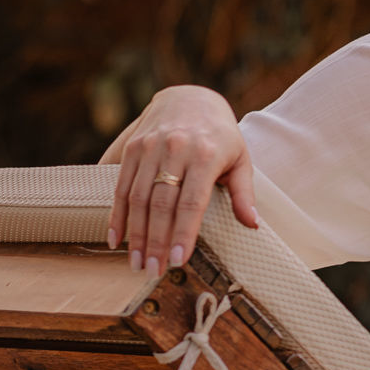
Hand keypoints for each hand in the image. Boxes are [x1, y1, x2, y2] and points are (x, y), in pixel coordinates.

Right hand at [101, 85, 258, 275]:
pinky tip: (116, 238)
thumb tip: (253, 224)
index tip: (177, 260)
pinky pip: (120, 185)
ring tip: (135, 262)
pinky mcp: (132, 147)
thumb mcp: (241, 159)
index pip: (192, 202)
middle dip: (155, 241)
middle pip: (161, 204)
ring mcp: (150, 147)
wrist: (190, 98)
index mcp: (206, 155)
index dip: (183, 233)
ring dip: (134, 234)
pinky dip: (116, 214)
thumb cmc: (221, 136)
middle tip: (151, 271)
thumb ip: (244, 193)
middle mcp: (175, 150)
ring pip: (138, 197)